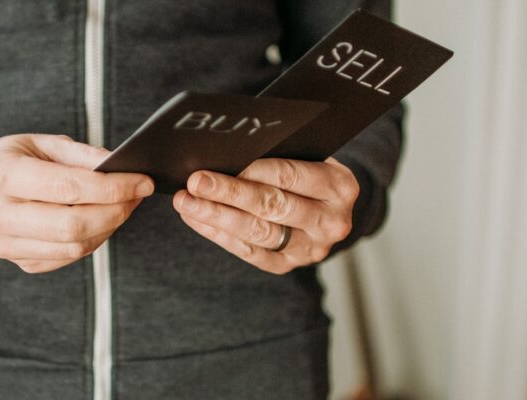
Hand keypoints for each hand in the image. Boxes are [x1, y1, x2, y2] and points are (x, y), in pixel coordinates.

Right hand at [0, 134, 153, 272]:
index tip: (143, 182)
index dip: (113, 188)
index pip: (68, 187)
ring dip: (109, 227)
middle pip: (72, 225)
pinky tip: (102, 221)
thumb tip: (122, 168)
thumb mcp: (44, 143)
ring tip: (124, 206)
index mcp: (1, 174)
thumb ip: (83, 155)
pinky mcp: (19, 262)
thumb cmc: (18, 159)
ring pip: (74, 246)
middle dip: (116, 211)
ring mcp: (4, 245)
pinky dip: (94, 240)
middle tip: (137, 196)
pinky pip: (68, 257)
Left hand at [172, 157, 358, 274]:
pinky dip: (218, 234)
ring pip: (258, 233)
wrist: (327, 208)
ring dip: (216, 216)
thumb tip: (226, 149)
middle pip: (272, 206)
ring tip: (187, 202)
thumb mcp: (308, 156)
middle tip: (195, 182)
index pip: (290, 176)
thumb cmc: (308, 171)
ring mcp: (311, 249)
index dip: (252, 171)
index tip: (220, 162)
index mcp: (340, 187)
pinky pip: (249, 252)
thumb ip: (278, 153)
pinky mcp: (288, 265)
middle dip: (229, 193)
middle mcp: (331, 222)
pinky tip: (196, 218)